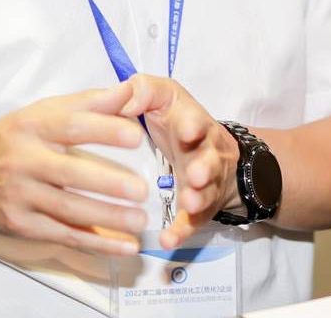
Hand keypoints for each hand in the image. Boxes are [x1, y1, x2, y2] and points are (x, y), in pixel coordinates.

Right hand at [0, 81, 148, 255]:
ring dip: (107, 218)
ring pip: (68, 209)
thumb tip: (130, 90)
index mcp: (32, 127)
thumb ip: (88, 103)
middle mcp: (24, 161)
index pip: (71, 125)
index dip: (104, 130)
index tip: (136, 136)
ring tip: (140, 221)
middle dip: (108, 183)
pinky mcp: (21, 225)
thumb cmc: (8, 140)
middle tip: (143, 190)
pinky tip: (123, 246)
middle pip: (70, 173)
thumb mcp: (40, 113)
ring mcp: (20, 196)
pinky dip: (95, 243)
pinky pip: (63, 235)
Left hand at [120, 75, 240, 248]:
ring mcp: (203, 183)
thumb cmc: (178, 122)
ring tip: (190, 202)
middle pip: (210, 160)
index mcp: (193, 123)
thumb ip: (143, 91)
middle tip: (195, 174)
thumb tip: (120, 97)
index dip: (193, 126)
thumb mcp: (163, 97)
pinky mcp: (198, 208)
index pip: (196, 121)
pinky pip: (193, 221)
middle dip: (204, 167)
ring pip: (205, 191)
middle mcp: (204, 153)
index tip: (186, 131)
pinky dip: (182, 231)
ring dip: (198, 197)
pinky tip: (168, 240)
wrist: (210, 152)